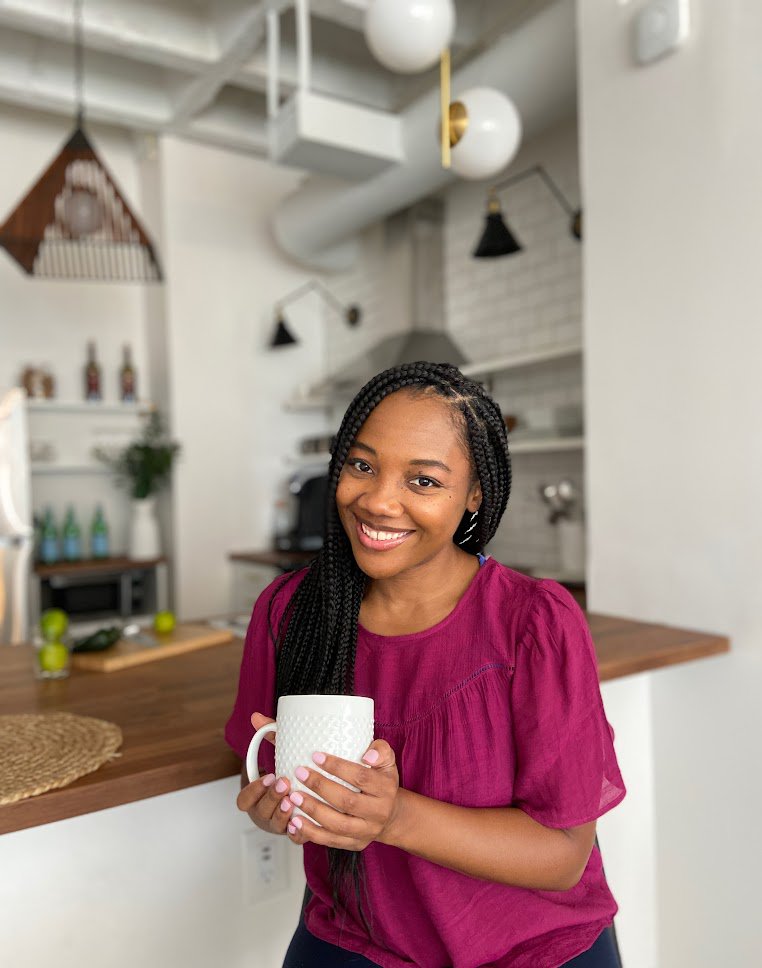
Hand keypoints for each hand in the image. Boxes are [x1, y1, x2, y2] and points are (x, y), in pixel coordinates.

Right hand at [236, 712, 293, 834]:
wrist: (306, 792)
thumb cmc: (286, 772)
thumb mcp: (278, 754)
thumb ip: (268, 736)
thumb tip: (256, 716)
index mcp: (255, 798)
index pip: (244, 800)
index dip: (254, 790)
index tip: (268, 775)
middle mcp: (264, 814)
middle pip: (261, 812)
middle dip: (271, 798)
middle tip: (284, 783)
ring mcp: (279, 825)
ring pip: (277, 825)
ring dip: (283, 814)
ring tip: (294, 799)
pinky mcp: (296, 833)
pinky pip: (295, 837)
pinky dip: (298, 831)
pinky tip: (304, 821)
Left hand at [283, 740, 399, 850]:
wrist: (391, 815)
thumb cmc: (381, 781)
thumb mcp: (387, 761)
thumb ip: (381, 751)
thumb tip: (368, 755)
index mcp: (386, 789)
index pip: (361, 777)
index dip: (337, 767)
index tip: (315, 756)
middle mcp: (379, 813)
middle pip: (347, 802)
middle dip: (320, 787)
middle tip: (300, 773)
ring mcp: (367, 831)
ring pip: (337, 825)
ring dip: (313, 810)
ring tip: (294, 796)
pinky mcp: (355, 844)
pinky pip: (331, 841)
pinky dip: (311, 832)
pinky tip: (295, 821)